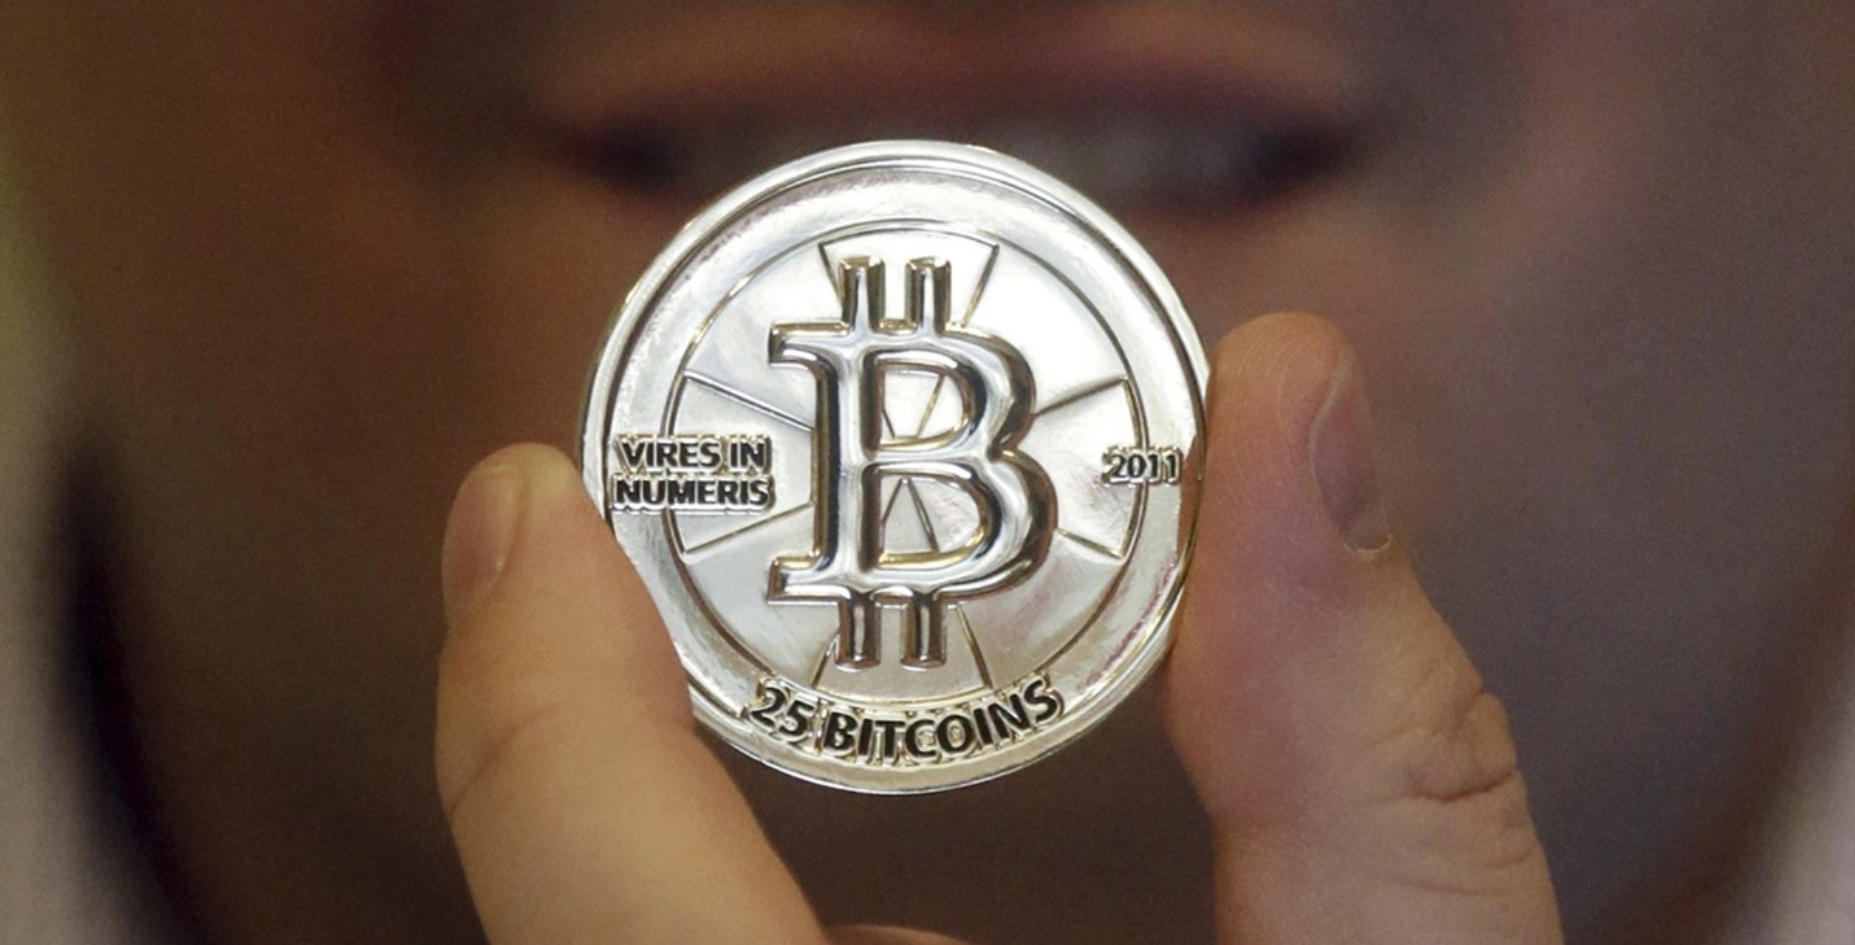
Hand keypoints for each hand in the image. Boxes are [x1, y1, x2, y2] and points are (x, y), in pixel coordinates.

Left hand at [434, 313, 1562, 943]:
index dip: (528, 694)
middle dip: (606, 767)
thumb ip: (1382, 749)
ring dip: (712, 882)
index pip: (602, 910)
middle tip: (599, 572)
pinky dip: (751, 929)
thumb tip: (1295, 393)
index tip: (522, 507)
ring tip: (772, 754)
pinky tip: (884, 907)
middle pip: (608, 938)